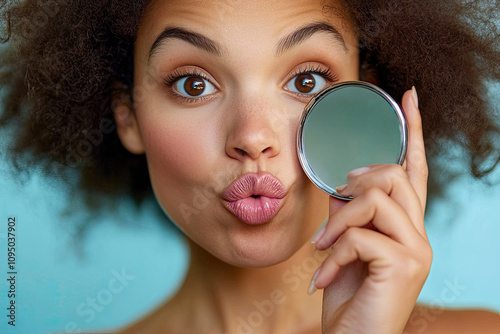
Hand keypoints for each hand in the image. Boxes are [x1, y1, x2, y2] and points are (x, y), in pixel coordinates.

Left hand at [310, 88, 431, 333]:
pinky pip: (360, 235)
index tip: (407, 96)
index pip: (414, 169)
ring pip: (374, 199)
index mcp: (404, 226)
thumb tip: (337, 185)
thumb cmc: (347, 295)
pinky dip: (333, 253)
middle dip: (354, 182)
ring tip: (321, 249)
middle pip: (394, 174)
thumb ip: (345, 213)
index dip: (413, 131)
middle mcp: (418, 233)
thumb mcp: (342, 246)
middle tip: (333, 203)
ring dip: (336, 222)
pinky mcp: (406, 265)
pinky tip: (323, 275)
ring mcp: (417, 249)